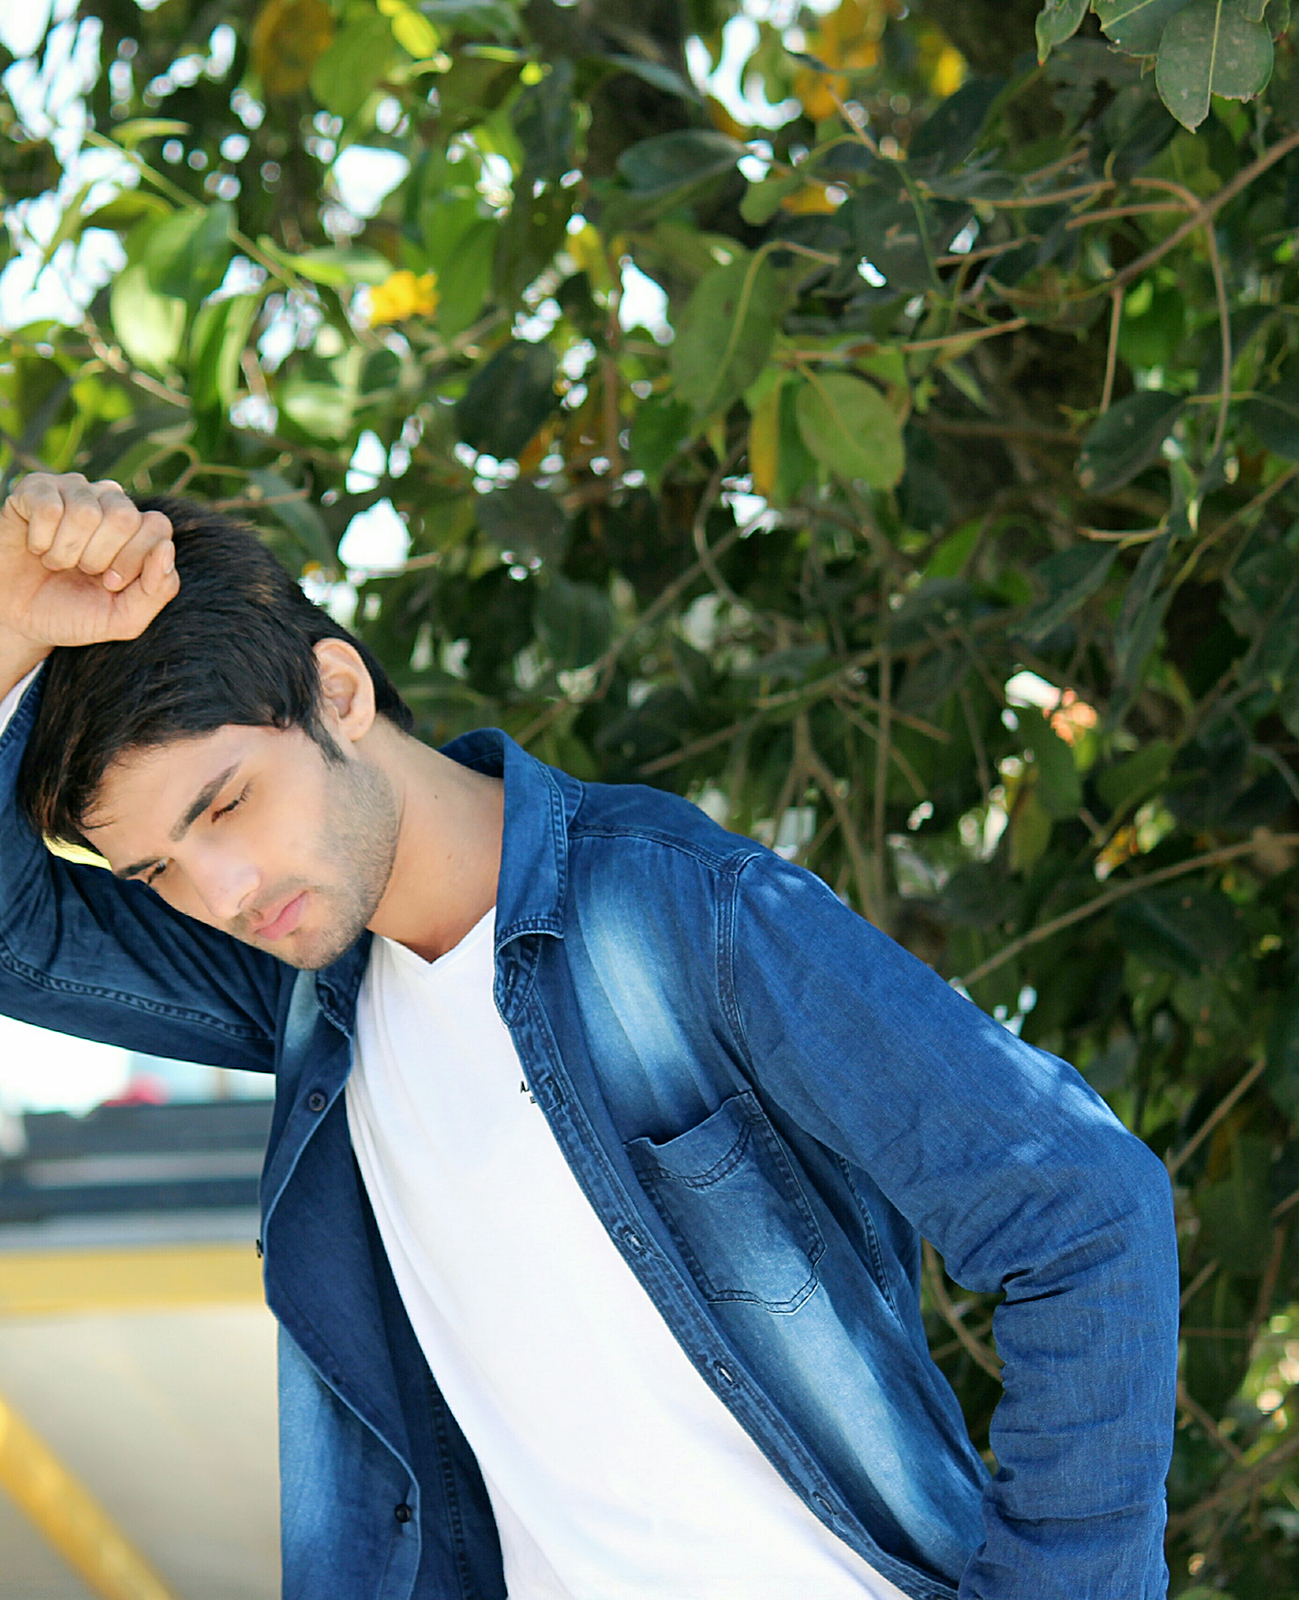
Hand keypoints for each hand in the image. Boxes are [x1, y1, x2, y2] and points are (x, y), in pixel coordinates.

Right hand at [0, 473, 178, 651]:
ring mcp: (74, 490)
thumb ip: (158, 591)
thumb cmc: (75, 613)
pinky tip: (37, 547)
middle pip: (124, 516)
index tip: (111, 583)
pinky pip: (48, 508)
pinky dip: (40, 540)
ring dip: (66, 552)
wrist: (19, 616)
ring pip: (85, 513)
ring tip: (57, 562)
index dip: (133, 560)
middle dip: (99, 558)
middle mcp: (111, 500)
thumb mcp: (124, 618)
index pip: (157, 526)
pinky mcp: (36, 488)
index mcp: (139, 528)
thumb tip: (166, 547)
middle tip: (82, 571)